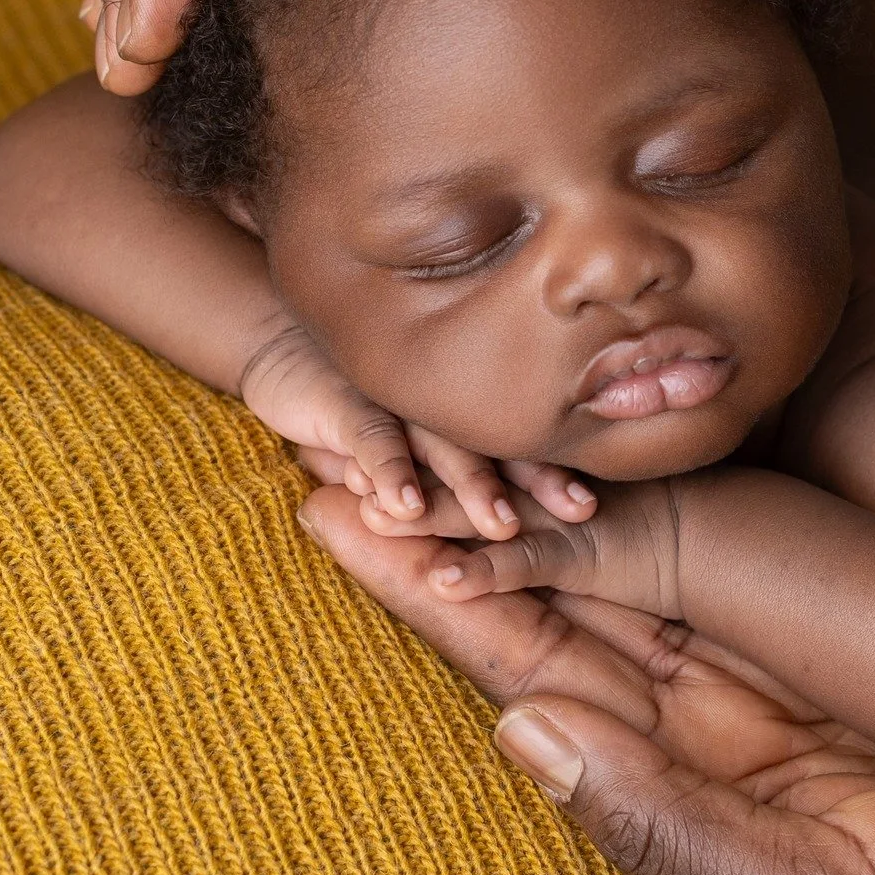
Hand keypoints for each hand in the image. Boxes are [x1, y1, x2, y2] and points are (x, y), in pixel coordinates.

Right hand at [239, 321, 595, 539]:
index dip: (553, 473)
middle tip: (580, 511)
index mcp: (455, 415)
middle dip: (539, 482)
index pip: (515, 446)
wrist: (280, 348)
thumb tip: (503, 517)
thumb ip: (440, 468)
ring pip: (442, 447)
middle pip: (496, 448)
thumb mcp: (403, 437)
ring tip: (501, 525)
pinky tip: (403, 506)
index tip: (594, 503)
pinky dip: (389, 473)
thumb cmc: (355, 403)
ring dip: (472, 487)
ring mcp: (394, 405)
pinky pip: (373, 441)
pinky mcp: (345, 407)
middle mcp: (434, 409)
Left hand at [298, 486, 874, 874]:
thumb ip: (668, 825)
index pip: (526, 670)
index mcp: (678, 789)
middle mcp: (711, 723)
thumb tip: (521, 735)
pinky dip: (677, 505)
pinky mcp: (854, 644)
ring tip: (464, 417)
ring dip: (548, 502)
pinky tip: (631, 443)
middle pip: (559, 601)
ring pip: (638, 567)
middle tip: (363, 429)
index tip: (338, 518)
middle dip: (463, 525)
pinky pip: (745, 560)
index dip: (433, 594)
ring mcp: (781, 678)